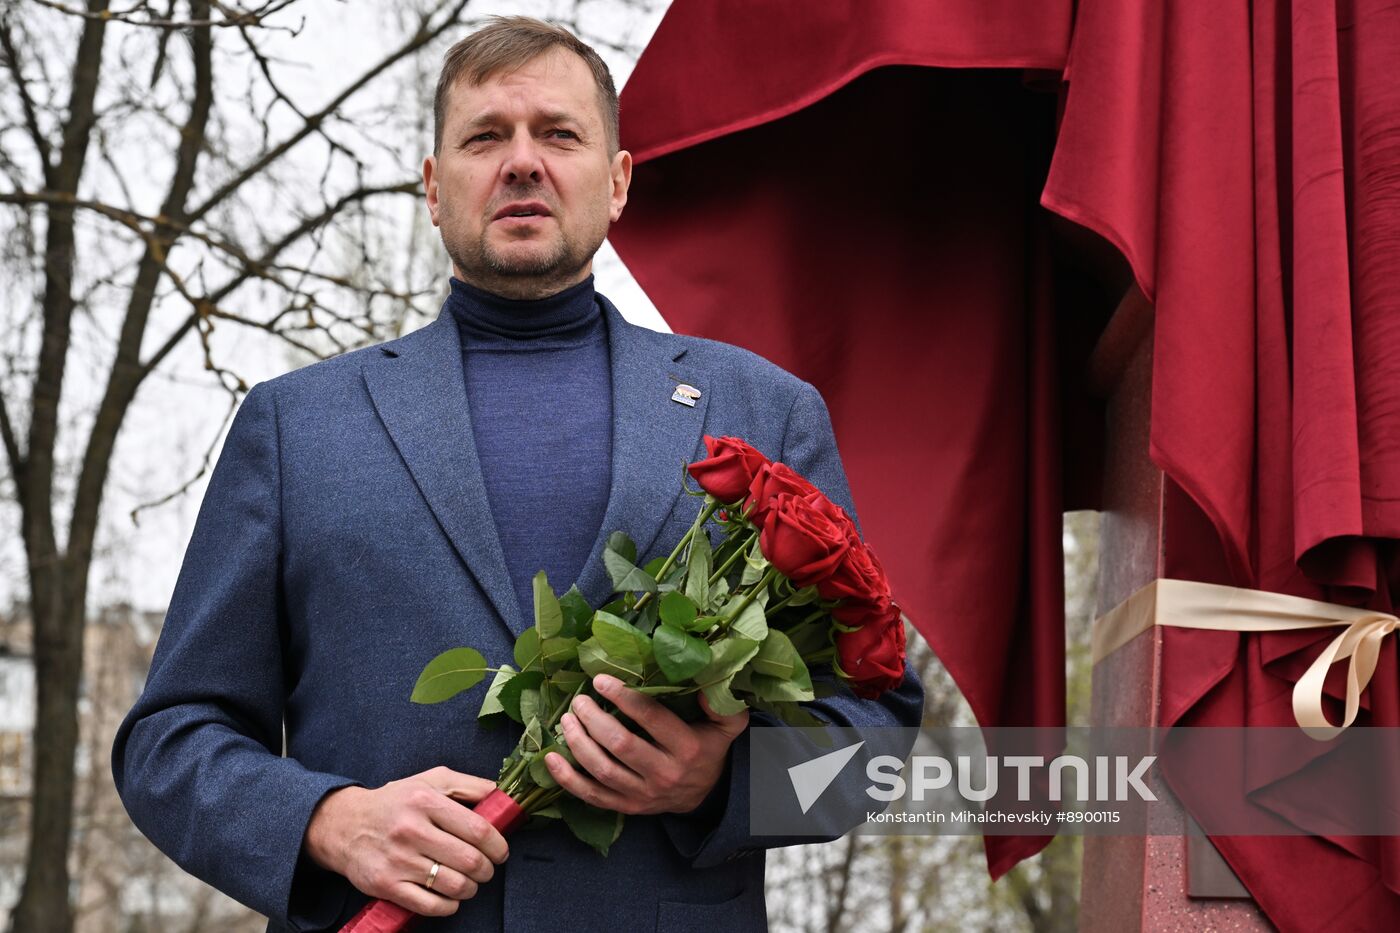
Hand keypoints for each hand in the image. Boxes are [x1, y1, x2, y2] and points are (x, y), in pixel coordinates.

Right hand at [303, 766, 508, 916]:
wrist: (343, 825)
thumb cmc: (396, 802)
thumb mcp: (431, 780)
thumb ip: (470, 785)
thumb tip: (503, 796)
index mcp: (425, 800)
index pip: (478, 830)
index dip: (498, 845)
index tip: (500, 851)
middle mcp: (411, 830)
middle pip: (470, 860)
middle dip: (487, 869)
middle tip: (487, 868)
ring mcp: (398, 860)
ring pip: (454, 885)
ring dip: (471, 888)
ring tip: (470, 881)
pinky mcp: (386, 885)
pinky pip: (431, 905)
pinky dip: (449, 905)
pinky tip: (450, 896)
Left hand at [546, 674, 749, 814]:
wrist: (706, 796)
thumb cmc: (708, 749)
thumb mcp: (727, 726)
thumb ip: (724, 705)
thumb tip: (707, 685)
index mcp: (687, 748)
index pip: (652, 719)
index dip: (624, 698)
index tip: (600, 680)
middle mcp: (664, 773)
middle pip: (621, 745)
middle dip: (594, 720)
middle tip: (579, 700)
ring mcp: (643, 794)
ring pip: (603, 770)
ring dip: (578, 744)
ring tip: (566, 720)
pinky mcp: (627, 807)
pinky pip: (592, 796)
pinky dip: (567, 779)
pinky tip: (550, 759)